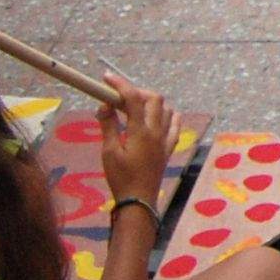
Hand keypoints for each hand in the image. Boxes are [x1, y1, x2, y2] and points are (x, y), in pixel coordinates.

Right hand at [100, 83, 180, 208]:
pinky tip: (155, 119)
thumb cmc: (121, 178)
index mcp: (141, 131)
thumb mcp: (109, 152)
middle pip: (153, 99)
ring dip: (151, 102)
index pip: (133, 98)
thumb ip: (108, 126)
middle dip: (136, 92)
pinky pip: (174, 124)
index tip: (106, 78)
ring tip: (133, 108)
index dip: (120, 84)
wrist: (139, 200)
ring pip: (166, 109)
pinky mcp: (169, 148)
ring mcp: (166, 139)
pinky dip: (166, 115)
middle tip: (119, 97)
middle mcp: (157, 131)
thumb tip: (105, 105)